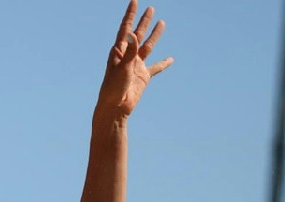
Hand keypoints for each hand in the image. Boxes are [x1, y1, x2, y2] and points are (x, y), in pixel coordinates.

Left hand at [97, 1, 172, 118]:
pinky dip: (163, 64)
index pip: (125, 29)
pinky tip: (171, 59)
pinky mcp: (143, 77)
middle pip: (138, 34)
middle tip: (150, 8)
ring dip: (154, 35)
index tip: (134, 1)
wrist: (115, 109)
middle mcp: (127, 56)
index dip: (130, 15)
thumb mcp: (122, 68)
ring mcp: (136, 66)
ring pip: (148, 47)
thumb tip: (133, 34)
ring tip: (162, 23)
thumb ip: (129, 51)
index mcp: (118, 52)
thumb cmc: (113, 88)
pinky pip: (155, 68)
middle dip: (144, 21)